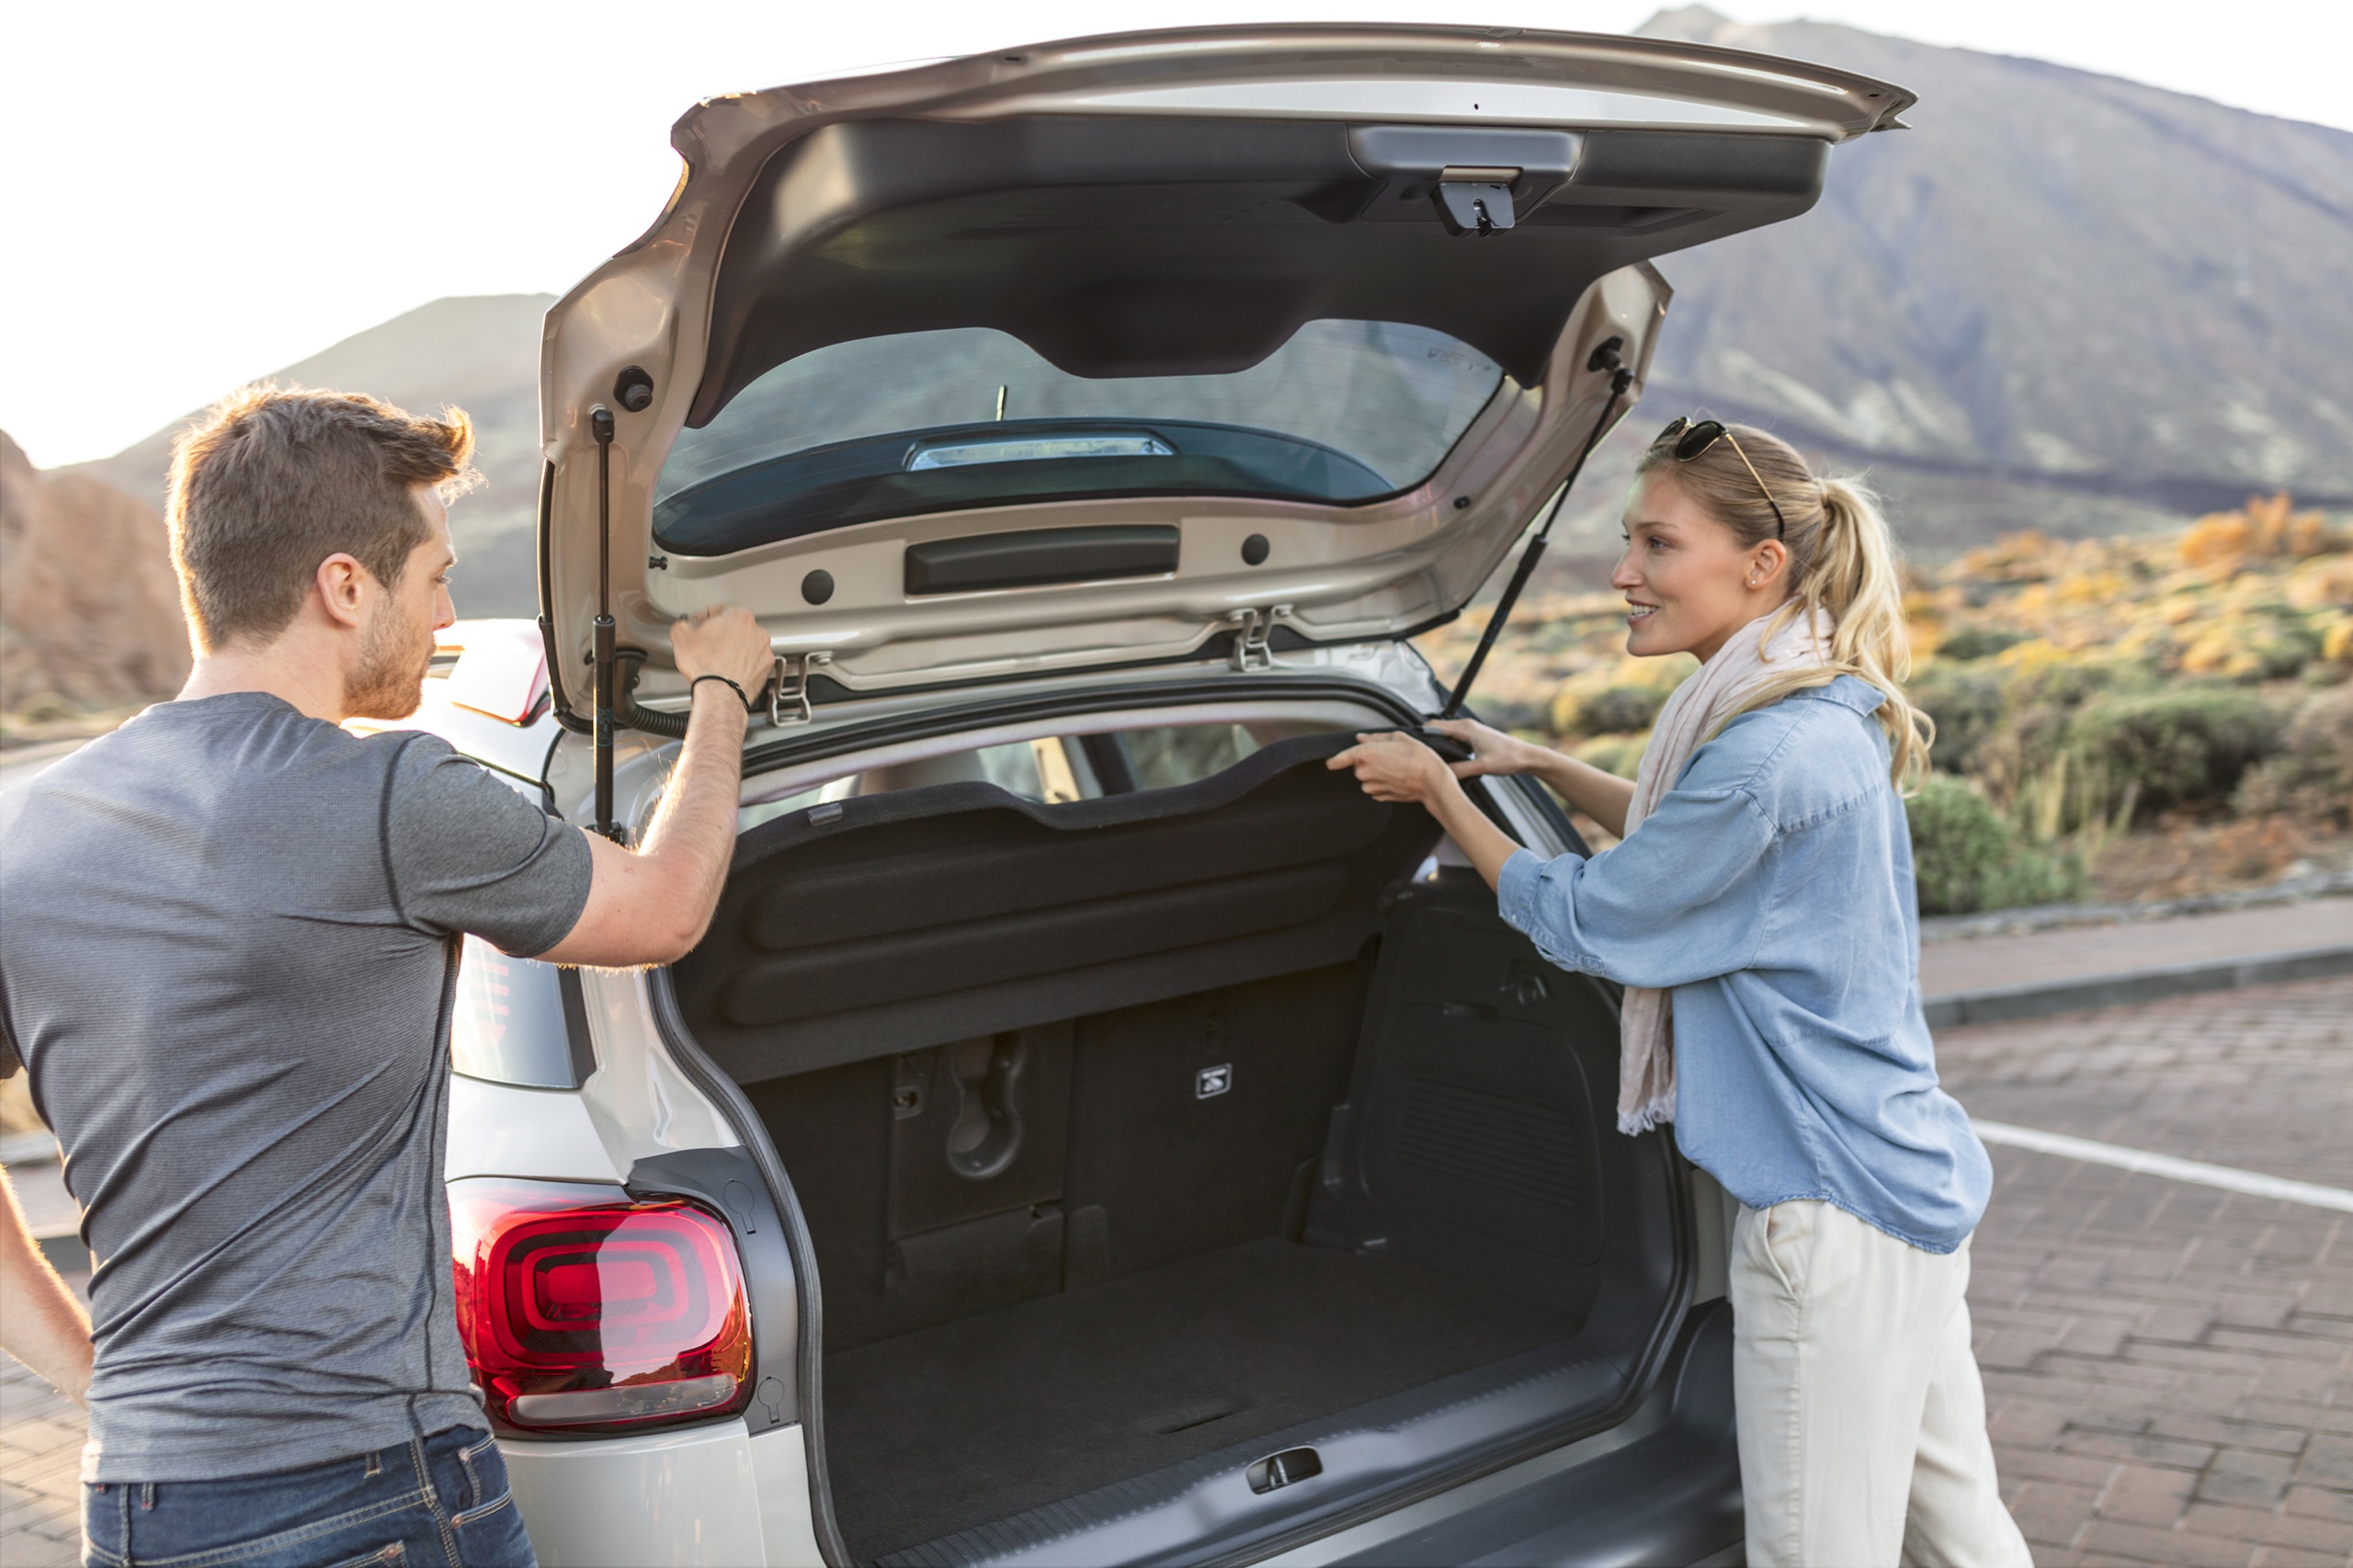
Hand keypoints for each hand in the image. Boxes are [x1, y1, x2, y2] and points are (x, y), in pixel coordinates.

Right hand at [671, 605, 772, 696]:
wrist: (720, 696)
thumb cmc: (705, 667)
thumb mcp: (680, 636)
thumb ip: (683, 623)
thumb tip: (685, 625)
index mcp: (739, 617)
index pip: (718, 612)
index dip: (704, 620)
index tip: (699, 628)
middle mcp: (756, 631)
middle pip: (734, 629)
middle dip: (721, 636)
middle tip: (707, 647)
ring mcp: (764, 651)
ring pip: (745, 646)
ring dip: (733, 651)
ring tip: (718, 661)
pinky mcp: (766, 668)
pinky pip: (752, 662)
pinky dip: (742, 665)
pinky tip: (729, 671)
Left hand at [1327, 730, 1459, 804]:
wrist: (1432, 782)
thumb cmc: (1419, 758)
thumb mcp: (1399, 738)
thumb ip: (1376, 737)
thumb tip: (1361, 738)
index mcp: (1366, 754)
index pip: (1341, 758)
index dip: (1334, 760)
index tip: (1330, 762)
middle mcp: (1365, 772)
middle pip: (1358, 766)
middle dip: (1370, 761)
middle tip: (1390, 756)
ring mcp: (1372, 786)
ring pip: (1367, 778)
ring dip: (1376, 773)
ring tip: (1396, 768)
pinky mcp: (1380, 796)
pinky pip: (1375, 788)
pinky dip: (1383, 783)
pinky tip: (1397, 778)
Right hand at [1428, 717, 1544, 779]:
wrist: (1526, 757)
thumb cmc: (1509, 758)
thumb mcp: (1482, 767)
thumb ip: (1459, 770)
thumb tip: (1440, 774)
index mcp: (1465, 728)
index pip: (1433, 726)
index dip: (1420, 736)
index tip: (1412, 749)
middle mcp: (1466, 725)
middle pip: (1436, 729)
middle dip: (1426, 742)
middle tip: (1418, 757)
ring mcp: (1469, 731)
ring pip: (1444, 735)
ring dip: (1436, 745)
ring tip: (1430, 760)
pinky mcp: (1472, 738)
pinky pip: (1452, 740)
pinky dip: (1446, 748)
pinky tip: (1445, 761)